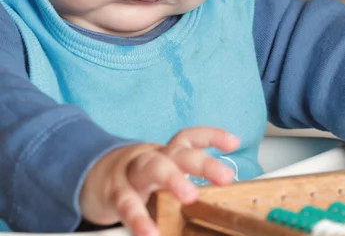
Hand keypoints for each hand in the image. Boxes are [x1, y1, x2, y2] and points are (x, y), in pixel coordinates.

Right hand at [80, 127, 238, 235]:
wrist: (93, 175)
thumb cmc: (139, 176)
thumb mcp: (163, 170)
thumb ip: (186, 178)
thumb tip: (222, 194)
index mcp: (166, 153)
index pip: (189, 137)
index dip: (212, 136)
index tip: (234, 143)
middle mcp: (152, 157)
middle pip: (178, 152)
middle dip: (203, 162)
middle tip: (225, 176)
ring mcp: (132, 172)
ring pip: (153, 168)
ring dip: (173, 179)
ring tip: (189, 195)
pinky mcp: (114, 192)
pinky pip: (127, 203)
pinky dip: (139, 219)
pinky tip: (151, 233)